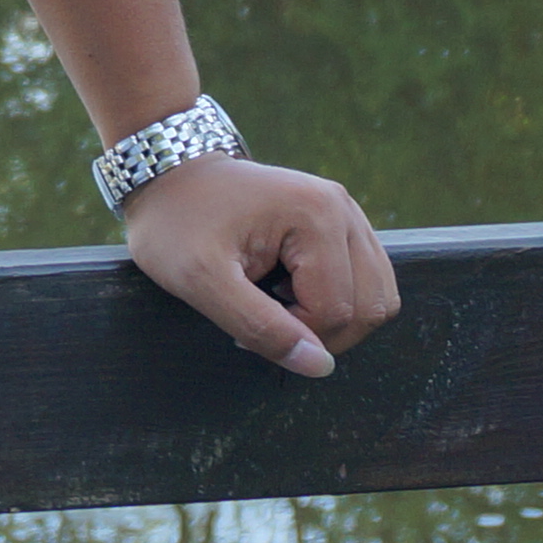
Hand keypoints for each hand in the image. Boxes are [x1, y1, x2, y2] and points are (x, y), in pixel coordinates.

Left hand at [119, 157, 397, 378]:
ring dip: (331, 316)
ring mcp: (347, 212)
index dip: (294, 335)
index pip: (336, 312)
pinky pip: (366, 280)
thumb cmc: (176, 223)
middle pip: (368, 306)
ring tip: (277, 300)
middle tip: (262, 315)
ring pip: (375, 296)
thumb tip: (319, 366)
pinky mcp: (341, 222)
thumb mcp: (201, 281)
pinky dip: (336, 299)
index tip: (244, 321)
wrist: (167, 176)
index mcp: (317, 215)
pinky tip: (291, 289)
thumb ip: (260, 326)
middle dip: (318, 330)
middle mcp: (343, 208)